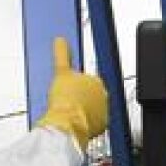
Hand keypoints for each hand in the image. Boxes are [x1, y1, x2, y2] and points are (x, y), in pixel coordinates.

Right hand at [36, 36, 109, 150]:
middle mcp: (104, 96)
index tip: (67, 92)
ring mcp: (104, 111)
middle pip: (90, 96)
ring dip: (83, 111)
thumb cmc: (65, 100)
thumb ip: (62, 54)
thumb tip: (60, 39)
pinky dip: (86, 123)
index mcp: (96, 81)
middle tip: (67, 103)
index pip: (86, 81)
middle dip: (80, 99)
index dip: (74, 87)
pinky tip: (76, 122)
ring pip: (92, 110)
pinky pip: (94, 123)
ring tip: (70, 113)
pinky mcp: (102, 125)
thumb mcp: (61, 72)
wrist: (67, 123)